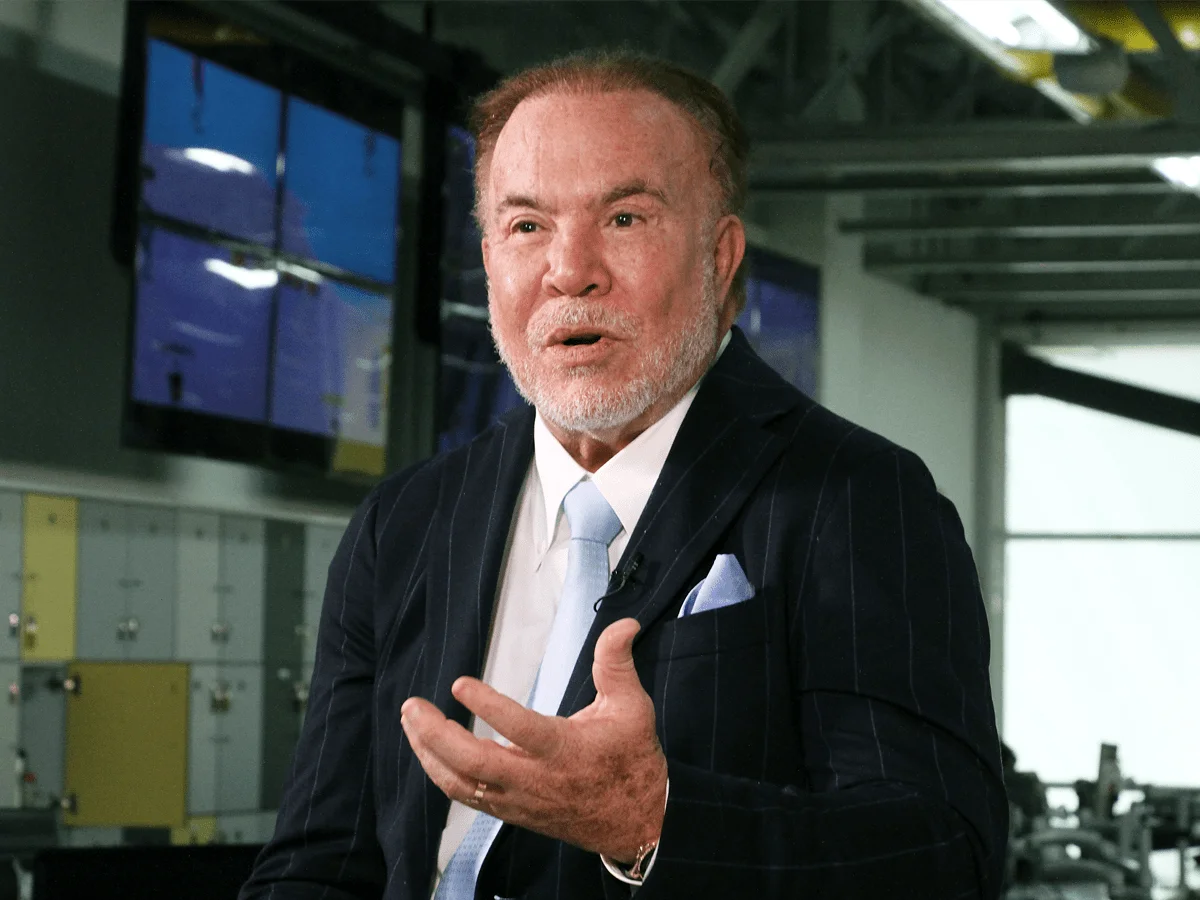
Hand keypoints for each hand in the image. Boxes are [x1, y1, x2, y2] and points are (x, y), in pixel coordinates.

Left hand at [401, 618, 667, 862]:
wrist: (635, 822)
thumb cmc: (631, 759)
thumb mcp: (632, 706)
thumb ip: (617, 663)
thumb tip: (624, 623)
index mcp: (563, 750)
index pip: (519, 729)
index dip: (487, 706)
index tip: (459, 683)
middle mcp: (535, 779)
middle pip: (474, 763)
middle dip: (436, 735)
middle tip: (413, 706)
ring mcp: (519, 799)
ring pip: (462, 784)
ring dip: (429, 754)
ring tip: (412, 722)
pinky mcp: (512, 812)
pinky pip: (467, 797)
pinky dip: (442, 773)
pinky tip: (429, 751)